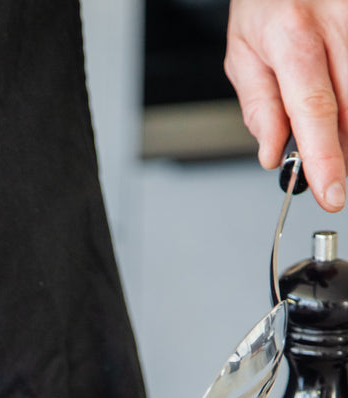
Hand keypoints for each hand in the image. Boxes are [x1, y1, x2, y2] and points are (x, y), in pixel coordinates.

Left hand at [225, 0, 347, 211]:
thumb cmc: (265, 2)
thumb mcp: (243, 53)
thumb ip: (259, 107)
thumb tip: (273, 154)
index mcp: (291, 34)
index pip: (314, 109)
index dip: (325, 159)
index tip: (331, 194)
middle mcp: (337, 20)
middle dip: (339, 150)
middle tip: (324, 169)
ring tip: (328, 133)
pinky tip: (338, 103)